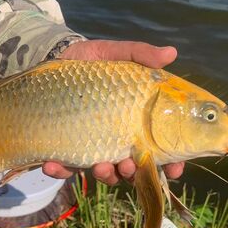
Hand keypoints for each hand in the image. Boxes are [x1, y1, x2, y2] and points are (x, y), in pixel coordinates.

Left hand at [43, 39, 184, 184]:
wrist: (53, 64)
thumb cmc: (90, 63)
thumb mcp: (113, 54)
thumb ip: (139, 54)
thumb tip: (171, 52)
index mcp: (133, 122)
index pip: (158, 148)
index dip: (170, 162)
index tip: (175, 168)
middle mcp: (114, 139)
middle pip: (131, 167)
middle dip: (132, 173)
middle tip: (129, 165)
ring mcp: (90, 146)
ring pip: (102, 172)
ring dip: (104, 175)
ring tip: (100, 167)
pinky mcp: (64, 149)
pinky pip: (63, 167)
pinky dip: (59, 170)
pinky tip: (52, 164)